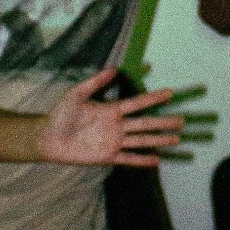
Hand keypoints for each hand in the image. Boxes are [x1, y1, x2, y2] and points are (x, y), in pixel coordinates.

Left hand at [38, 68, 218, 165]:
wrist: (48, 137)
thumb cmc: (60, 114)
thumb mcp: (77, 94)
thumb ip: (95, 82)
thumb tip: (114, 68)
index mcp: (111, 110)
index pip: (137, 103)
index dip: (153, 98)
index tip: (169, 93)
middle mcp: (117, 126)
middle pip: (145, 123)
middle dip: (163, 122)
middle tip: (182, 120)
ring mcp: (114, 142)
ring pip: (141, 140)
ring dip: (159, 140)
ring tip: (176, 139)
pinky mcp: (107, 156)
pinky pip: (128, 159)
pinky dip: (142, 160)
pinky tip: (157, 161)